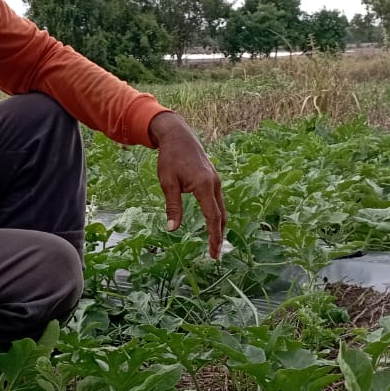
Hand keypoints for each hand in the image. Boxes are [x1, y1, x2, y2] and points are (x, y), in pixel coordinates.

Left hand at [150, 111, 226, 258]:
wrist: (178, 136)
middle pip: (221, 215)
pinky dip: (216, 214)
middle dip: (219, 235)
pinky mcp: (212, 179)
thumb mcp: (168, 183)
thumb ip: (173, 207)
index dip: (214, 236)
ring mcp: (215, 181)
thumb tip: (172, 229)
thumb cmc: (170, 158)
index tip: (213, 253)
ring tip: (214, 243)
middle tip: (215, 254)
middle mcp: (214, 184)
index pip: (212, 217)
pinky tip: (212, 223)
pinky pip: (217, 200)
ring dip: (219, 226)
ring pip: (221, 208)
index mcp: (204, 185)